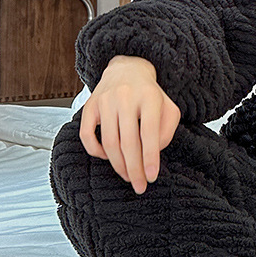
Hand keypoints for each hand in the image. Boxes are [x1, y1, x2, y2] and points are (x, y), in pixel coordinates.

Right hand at [79, 55, 180, 193]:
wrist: (127, 70)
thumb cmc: (151, 96)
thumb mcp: (168, 108)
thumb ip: (167, 131)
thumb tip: (153, 153)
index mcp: (149, 97)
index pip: (150, 133)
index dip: (150, 158)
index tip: (152, 177)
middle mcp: (126, 98)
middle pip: (128, 142)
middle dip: (134, 169)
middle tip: (140, 186)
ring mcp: (105, 101)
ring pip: (109, 142)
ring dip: (118, 165)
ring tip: (128, 177)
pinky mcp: (89, 105)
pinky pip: (87, 135)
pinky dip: (96, 151)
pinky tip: (107, 158)